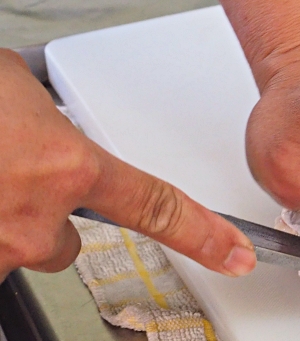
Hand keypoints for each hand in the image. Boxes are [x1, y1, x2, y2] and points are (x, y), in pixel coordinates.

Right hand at [0, 49, 256, 282]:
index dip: (200, 233)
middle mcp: (37, 218)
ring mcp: (0, 247)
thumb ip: (43, 110)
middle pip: (64, 237)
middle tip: (6, 172)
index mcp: (66, 167)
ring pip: (19, 245)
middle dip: (41, 211)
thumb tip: (38, 113)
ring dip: (3, 216)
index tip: (234, 254)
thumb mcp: (8, 86)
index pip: (155, 207)